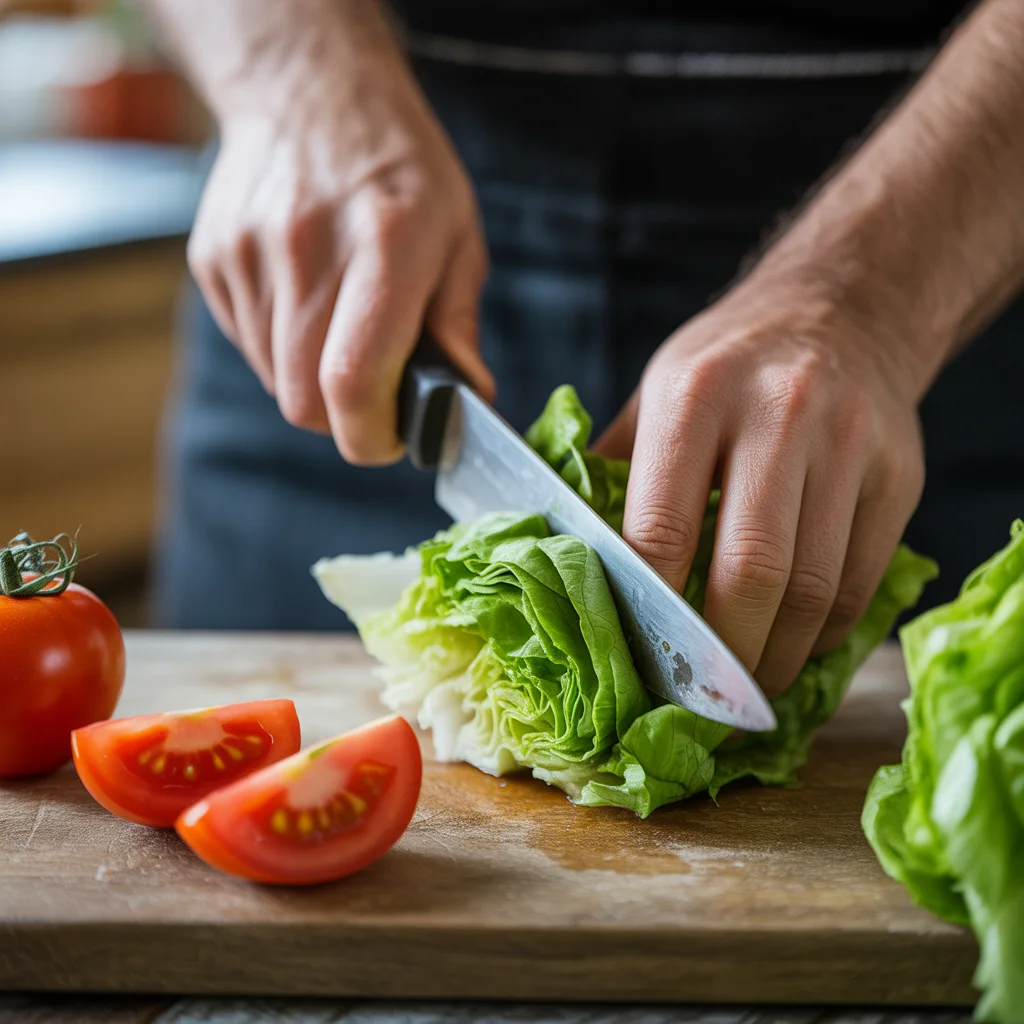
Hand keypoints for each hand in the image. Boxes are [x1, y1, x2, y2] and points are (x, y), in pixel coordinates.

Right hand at [186, 27, 492, 463]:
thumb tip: (464, 401)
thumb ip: (457, 325)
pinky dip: (282, 350)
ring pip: (275, 382)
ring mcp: (247, 253)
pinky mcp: (212, 259)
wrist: (310, 93)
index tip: (393, 437)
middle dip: (344, 417)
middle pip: (305, 401)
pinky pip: (249, 347)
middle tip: (375, 388)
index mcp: (384, 244)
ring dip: (313, 382)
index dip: (373, 436)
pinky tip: (307, 302)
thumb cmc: (400, 170)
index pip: (353, 382)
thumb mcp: (458, 236)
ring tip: (341, 327)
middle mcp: (306, 248)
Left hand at [596, 277, 925, 695]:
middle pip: (751, 570)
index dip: (648, 611)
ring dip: (775, 659)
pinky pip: (860, 581)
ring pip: (813, 589)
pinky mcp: (899, 476)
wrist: (842, 306)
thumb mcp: (655, 390)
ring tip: (744, 691)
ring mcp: (849, 445)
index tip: (635, 663)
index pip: (662, 529)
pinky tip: (792, 645)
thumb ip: (612, 470)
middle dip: (721, 657)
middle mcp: (779, 414)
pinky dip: (823, 633)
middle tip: (697, 703)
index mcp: (695, 395)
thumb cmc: (728, 361)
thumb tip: (565, 557)